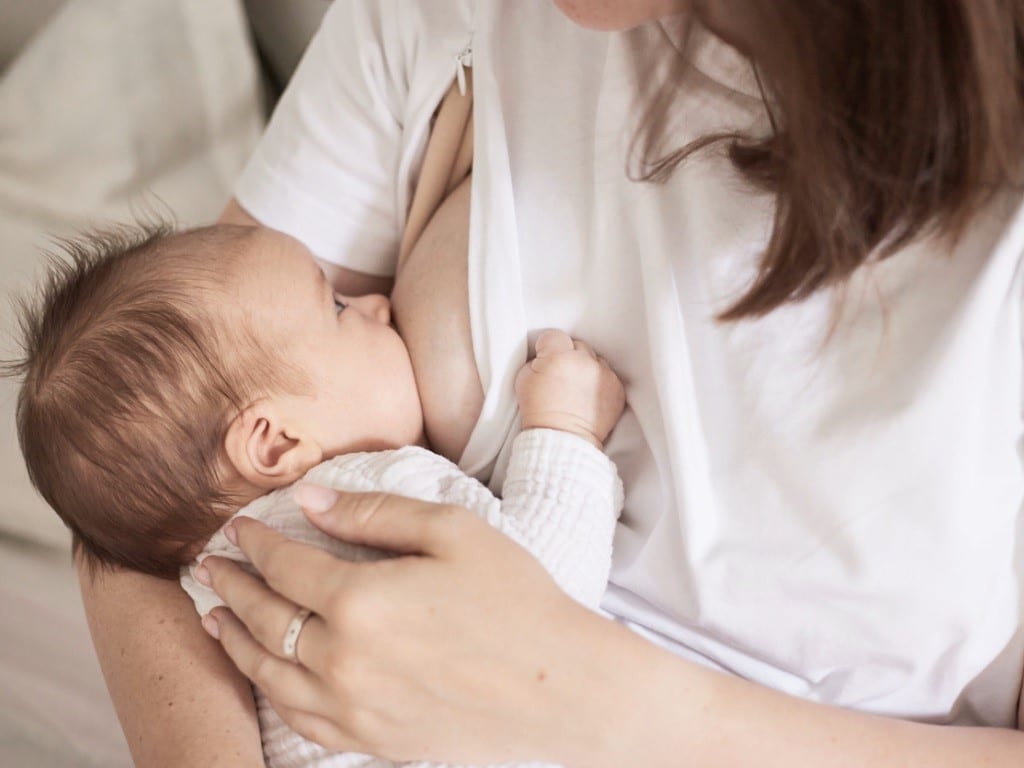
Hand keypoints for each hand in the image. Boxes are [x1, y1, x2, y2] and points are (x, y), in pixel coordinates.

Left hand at [196, 491, 615, 763]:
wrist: (561, 688)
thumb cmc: (516, 600)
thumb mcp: (453, 531)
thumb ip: (376, 513)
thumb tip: (311, 499)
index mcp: (361, 600)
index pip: (285, 565)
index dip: (256, 543)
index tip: (238, 528)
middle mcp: (343, 659)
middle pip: (264, 618)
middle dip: (231, 588)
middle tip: (207, 568)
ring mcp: (353, 708)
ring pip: (269, 673)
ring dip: (233, 641)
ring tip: (213, 619)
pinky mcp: (370, 742)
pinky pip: (299, 718)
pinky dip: (269, 691)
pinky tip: (264, 675)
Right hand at [515, 329, 625, 446]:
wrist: (562, 439)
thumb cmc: (538, 411)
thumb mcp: (523, 380)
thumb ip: (535, 360)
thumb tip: (545, 355)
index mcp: (558, 357)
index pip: (554, 336)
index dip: (547, 347)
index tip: (545, 359)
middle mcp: (584, 361)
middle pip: (577, 345)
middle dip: (569, 356)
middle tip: (561, 375)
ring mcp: (604, 374)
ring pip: (595, 359)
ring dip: (586, 368)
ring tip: (577, 388)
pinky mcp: (617, 388)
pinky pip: (608, 375)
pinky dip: (599, 382)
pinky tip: (588, 396)